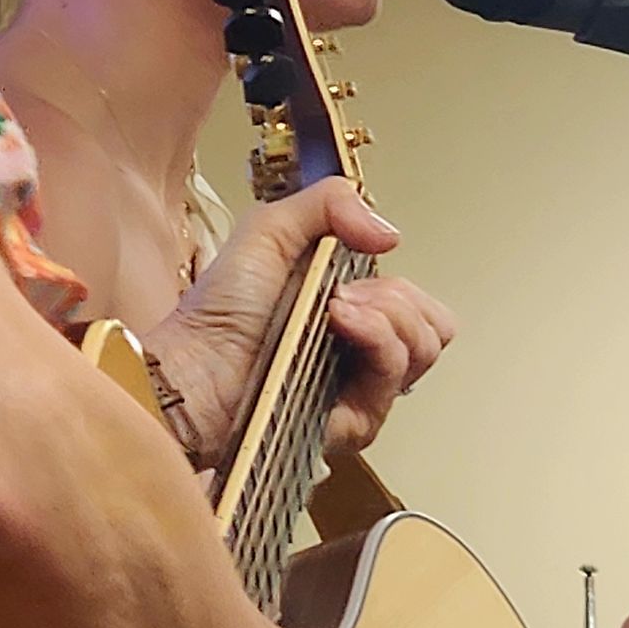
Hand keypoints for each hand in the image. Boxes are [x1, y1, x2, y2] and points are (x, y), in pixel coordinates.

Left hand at [145, 180, 452, 464]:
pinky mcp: (354, 423)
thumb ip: (330, 205)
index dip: (398, 288)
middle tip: (342, 295)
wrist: (194, 367)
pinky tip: (337, 325)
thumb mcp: (270, 230)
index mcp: (356, 318)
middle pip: (434, 331)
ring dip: (386, 316)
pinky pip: (393, 377)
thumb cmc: (219, 311)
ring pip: (422, 351)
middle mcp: (365, 358)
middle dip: (398, 300)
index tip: (350, 275)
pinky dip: (375, 340)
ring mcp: (363, 393)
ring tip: (334, 309)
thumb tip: (391, 234)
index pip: (422, 309)